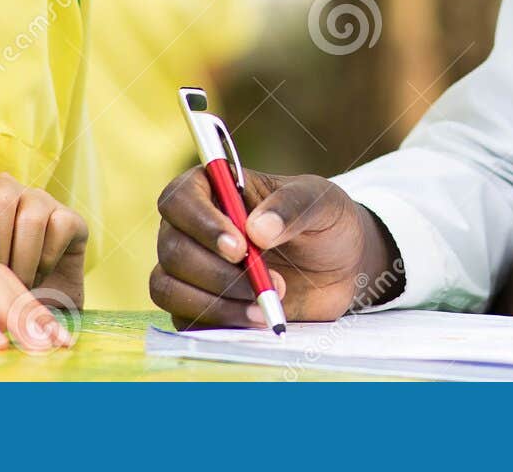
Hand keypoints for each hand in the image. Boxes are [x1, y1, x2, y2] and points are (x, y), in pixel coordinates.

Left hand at [0, 156, 86, 308]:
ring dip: (19, 259)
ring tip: (10, 284)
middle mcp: (8, 188)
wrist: (12, 316)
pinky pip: (58, 227)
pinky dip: (44, 260)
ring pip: (30, 215)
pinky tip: (36, 276)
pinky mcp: (70, 219)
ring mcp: (41, 201)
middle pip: (1, 195)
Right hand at [150, 167, 401, 327]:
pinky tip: (258, 318)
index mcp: (214, 189)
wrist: (343, 268)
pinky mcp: (200, 306)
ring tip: (265, 304)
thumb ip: (293, 207)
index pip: (179, 199)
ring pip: (169, 288)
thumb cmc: (326, 222)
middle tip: (268, 280)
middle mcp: (193, 228)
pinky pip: (184, 320)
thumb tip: (257, 229)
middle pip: (173, 249)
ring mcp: (191, 269)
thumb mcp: (322, 202)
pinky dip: (220, 322)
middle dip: (218, 272)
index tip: (239, 247)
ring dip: (217, 302)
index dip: (201, 224)